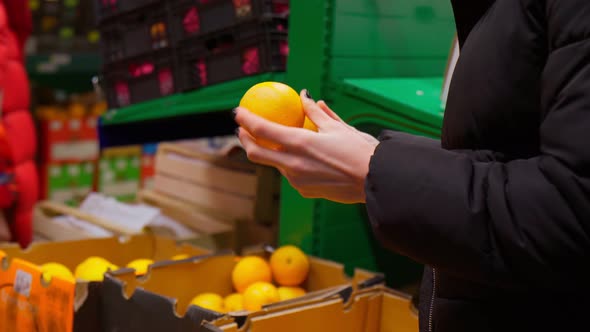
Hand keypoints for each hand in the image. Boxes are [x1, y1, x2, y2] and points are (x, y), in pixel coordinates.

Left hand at [235, 90, 378, 203]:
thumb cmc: (360, 150)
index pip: (261, 130)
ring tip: (271, 140)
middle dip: (245, 140)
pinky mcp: (304, 190)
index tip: (237, 111)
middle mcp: (293, 163)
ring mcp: (297, 180)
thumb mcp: (337, 127)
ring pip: (274, 164)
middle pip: (256, 153)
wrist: (375, 181)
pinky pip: (290, 174)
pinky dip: (289, 163)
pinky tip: (297, 157)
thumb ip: (316, 112)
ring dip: (268, 152)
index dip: (245, 119)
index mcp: (299, 143)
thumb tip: (305, 96)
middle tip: (243, 129)